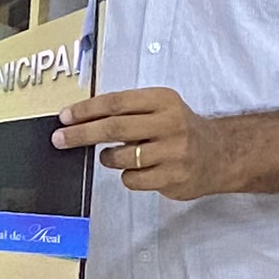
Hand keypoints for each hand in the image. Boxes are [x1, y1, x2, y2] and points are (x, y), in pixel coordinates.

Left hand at [55, 86, 230, 198]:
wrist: (219, 154)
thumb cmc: (179, 130)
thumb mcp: (159, 108)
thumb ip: (128, 111)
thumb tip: (81, 119)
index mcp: (162, 100)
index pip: (116, 103)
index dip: (86, 110)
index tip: (65, 117)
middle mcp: (169, 123)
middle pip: (114, 128)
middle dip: (81, 134)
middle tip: (60, 139)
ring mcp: (173, 151)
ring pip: (121, 157)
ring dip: (108, 158)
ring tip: (113, 156)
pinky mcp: (173, 176)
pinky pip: (133, 179)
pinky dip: (127, 176)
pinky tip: (139, 170)